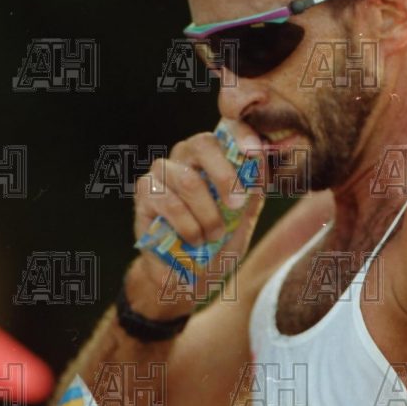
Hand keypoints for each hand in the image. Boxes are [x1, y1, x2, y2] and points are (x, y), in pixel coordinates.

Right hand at [132, 118, 265, 305]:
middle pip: (203, 145)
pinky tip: (194, 242)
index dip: (242, 134)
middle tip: (236, 205)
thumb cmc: (218, 242)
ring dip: (207, 214)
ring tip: (213, 236)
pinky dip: (187, 227)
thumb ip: (253, 191)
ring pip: (188, 180)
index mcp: (214, 156)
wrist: (188, 276)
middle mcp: (185, 156)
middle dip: (225, 176)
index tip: (255, 151)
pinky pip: (170, 204)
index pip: (227, 130)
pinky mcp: (144, 193)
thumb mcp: (243, 218)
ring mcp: (161, 172)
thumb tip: (262, 163)